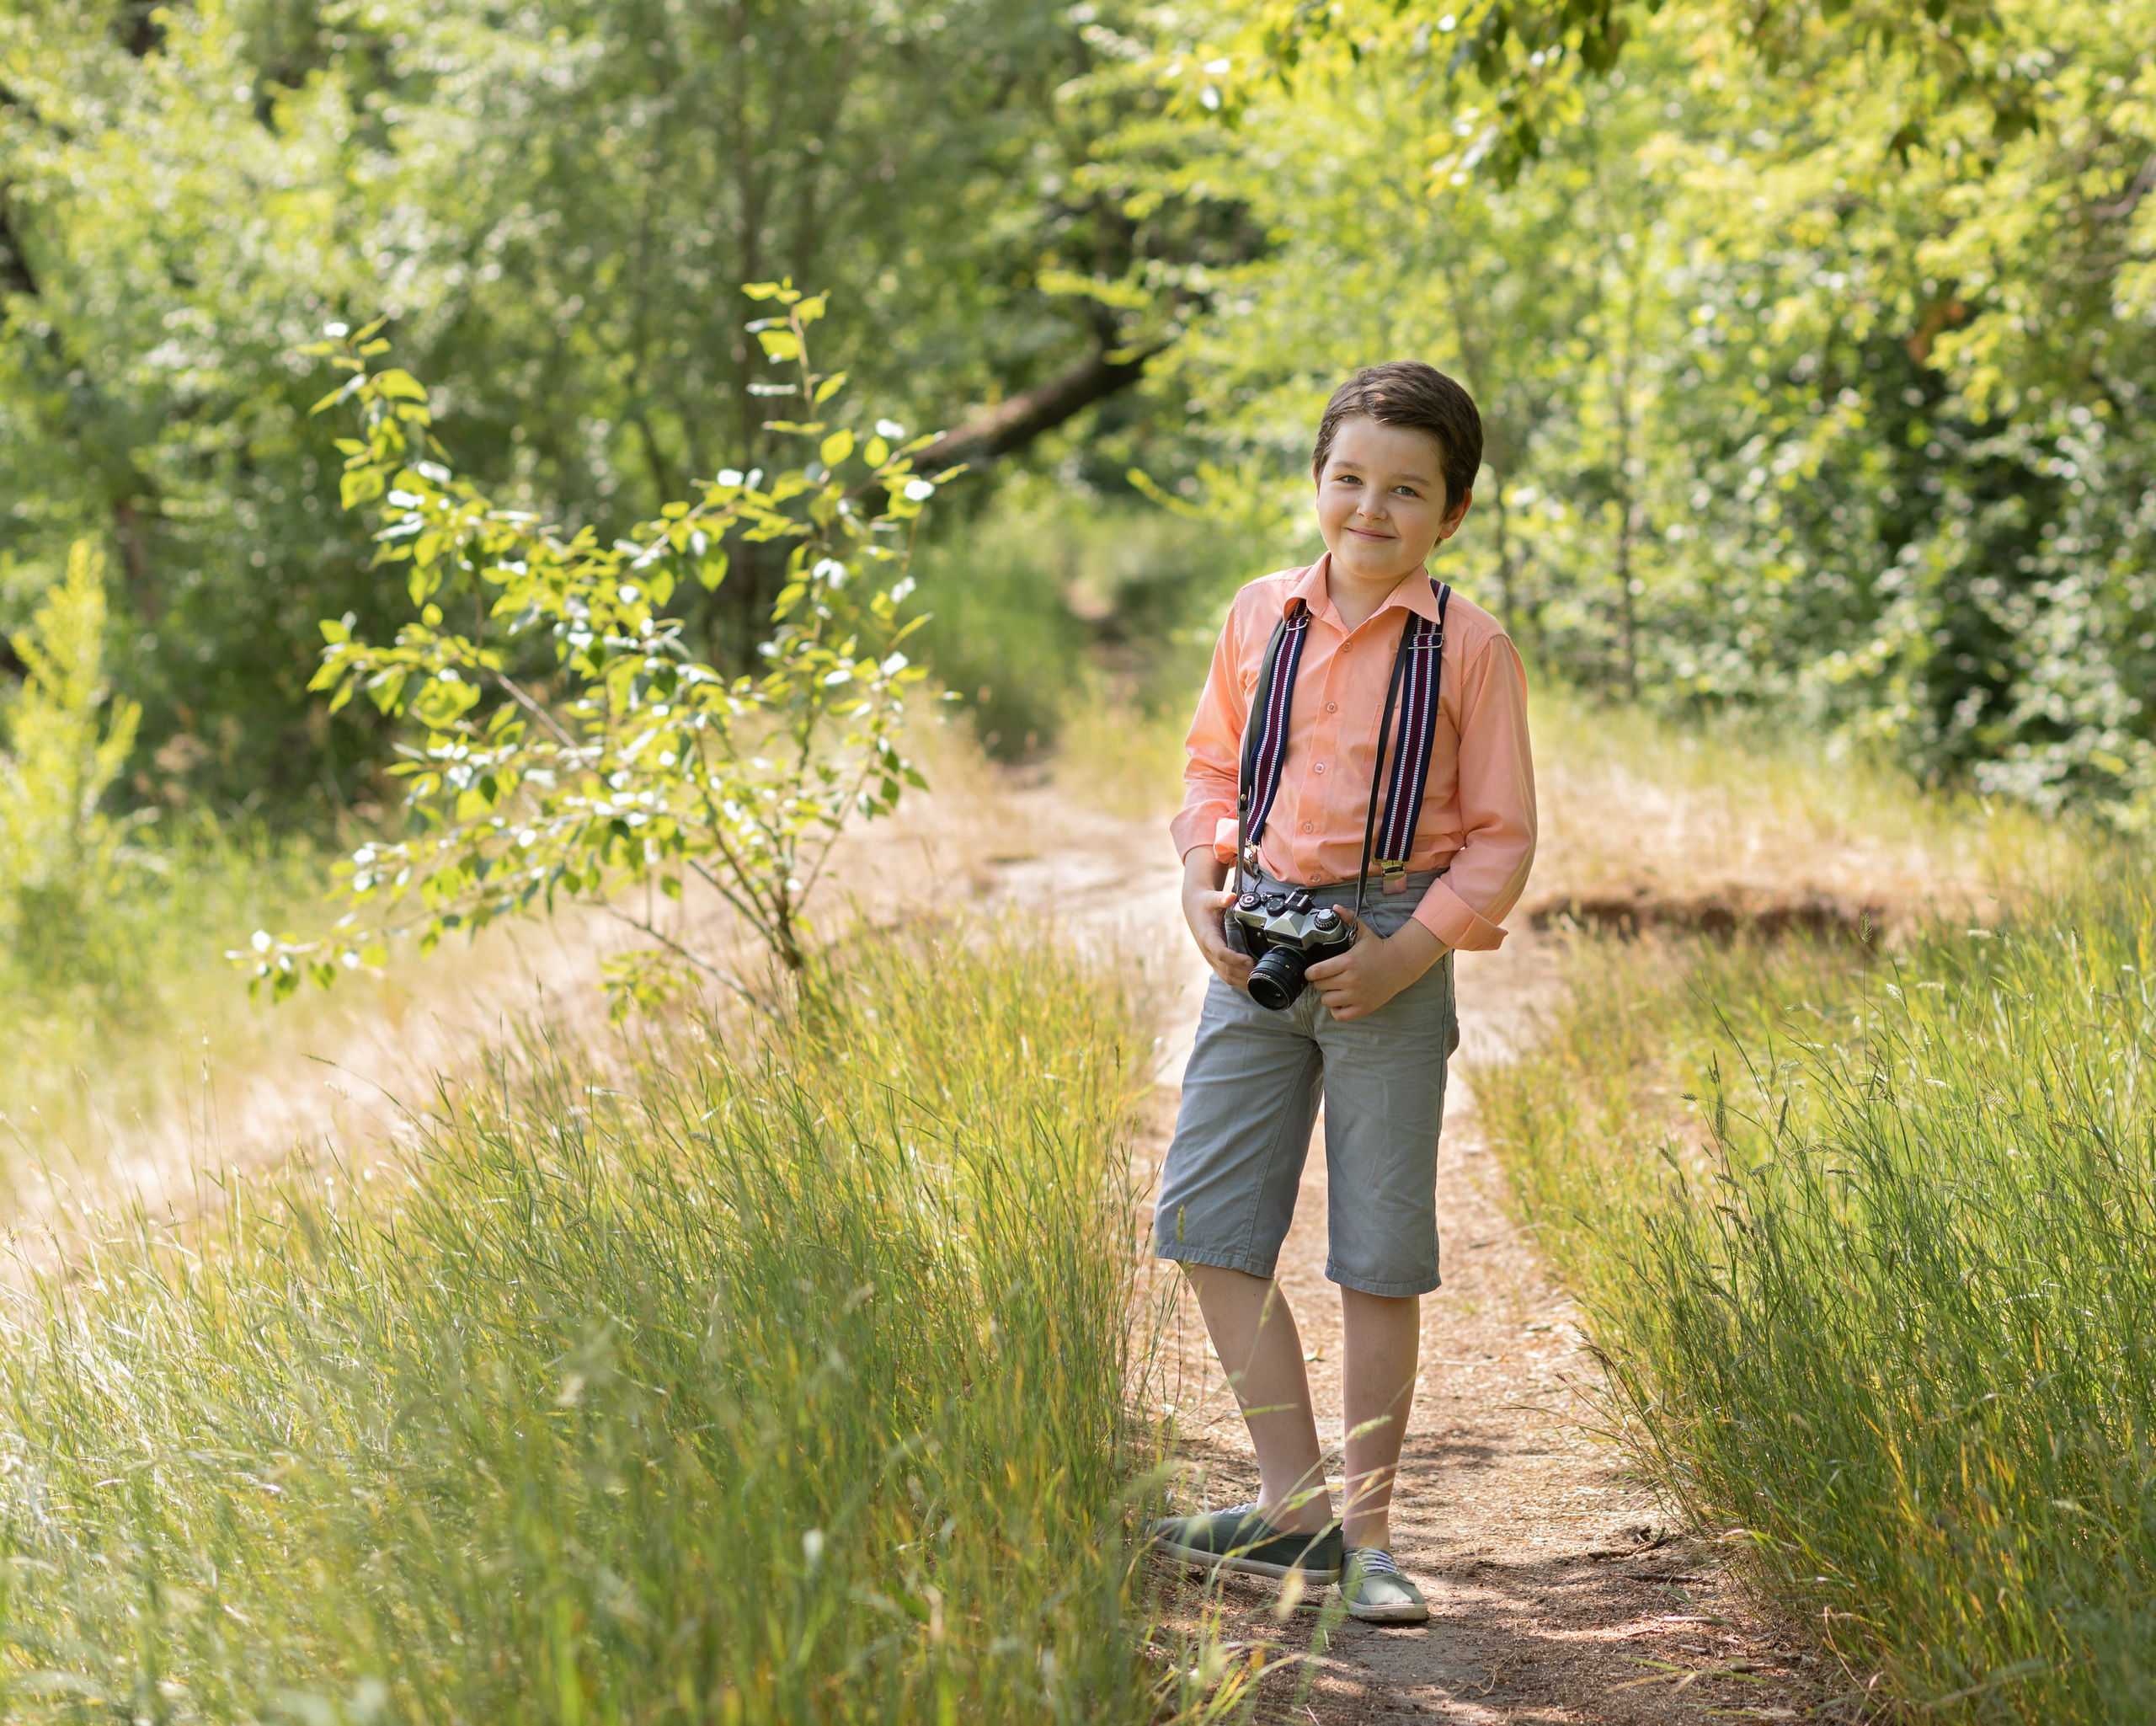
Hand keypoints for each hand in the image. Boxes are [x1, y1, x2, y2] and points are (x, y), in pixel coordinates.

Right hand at [1181, 851, 1253, 989]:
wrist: (1194, 909)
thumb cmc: (1204, 904)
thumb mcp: (1212, 898)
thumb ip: (1221, 898)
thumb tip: (1230, 896)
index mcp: (1208, 937)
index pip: (1222, 953)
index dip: (1236, 959)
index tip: (1251, 960)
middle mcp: (1208, 951)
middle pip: (1226, 969)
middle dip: (1243, 974)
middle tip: (1261, 973)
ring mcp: (1211, 958)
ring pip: (1226, 976)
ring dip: (1242, 981)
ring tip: (1259, 980)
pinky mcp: (1215, 960)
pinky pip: (1226, 975)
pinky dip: (1238, 980)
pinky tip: (1251, 981)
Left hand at [1303, 909, 1445, 1021]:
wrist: (1401, 964)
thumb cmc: (1379, 949)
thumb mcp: (1363, 932)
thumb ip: (1348, 919)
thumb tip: (1334, 907)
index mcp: (1348, 962)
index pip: (1317, 971)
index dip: (1310, 972)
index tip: (1311, 971)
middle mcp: (1351, 980)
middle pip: (1320, 986)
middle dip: (1319, 982)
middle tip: (1325, 978)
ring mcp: (1358, 996)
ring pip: (1327, 1001)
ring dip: (1327, 995)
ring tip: (1333, 989)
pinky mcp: (1364, 1007)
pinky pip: (1341, 1015)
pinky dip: (1337, 1011)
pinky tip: (1340, 1002)